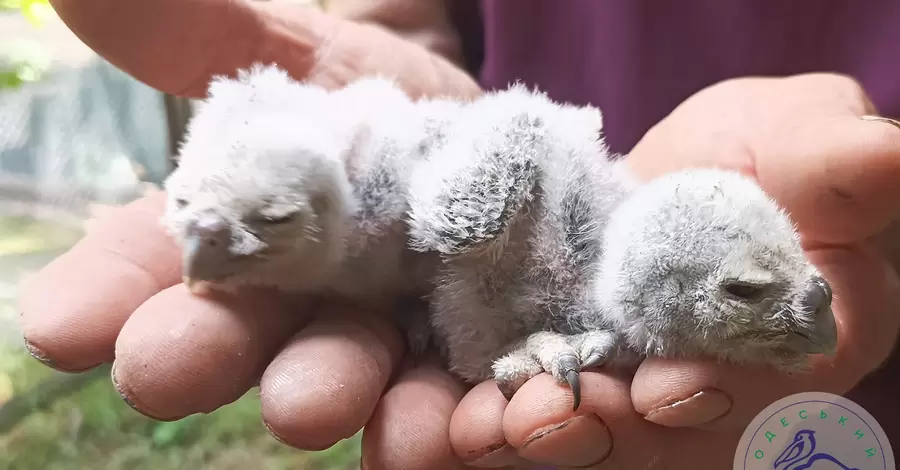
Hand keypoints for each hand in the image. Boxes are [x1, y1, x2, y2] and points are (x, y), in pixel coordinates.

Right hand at [22, 1, 482, 467]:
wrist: (494, 140)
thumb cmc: (378, 108)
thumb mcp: (301, 60)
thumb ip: (200, 36)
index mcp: (240, 241)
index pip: (152, 268)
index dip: (105, 296)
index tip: (61, 325)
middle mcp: (301, 309)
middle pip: (246, 338)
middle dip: (208, 352)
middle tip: (165, 372)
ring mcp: (390, 342)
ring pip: (355, 378)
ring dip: (331, 393)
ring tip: (310, 408)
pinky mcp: (474, 358)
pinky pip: (464, 394)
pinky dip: (462, 411)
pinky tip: (463, 418)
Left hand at [446, 73, 899, 467]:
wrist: (705, 170)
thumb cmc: (783, 154)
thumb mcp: (818, 145)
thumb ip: (845, 167)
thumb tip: (889, 158)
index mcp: (778, 348)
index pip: (752, 384)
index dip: (711, 393)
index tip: (663, 390)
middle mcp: (697, 383)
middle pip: (649, 428)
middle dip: (594, 432)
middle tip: (531, 425)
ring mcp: (622, 377)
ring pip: (579, 421)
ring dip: (527, 433)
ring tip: (475, 428)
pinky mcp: (559, 354)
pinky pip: (524, 385)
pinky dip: (486, 399)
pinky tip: (443, 403)